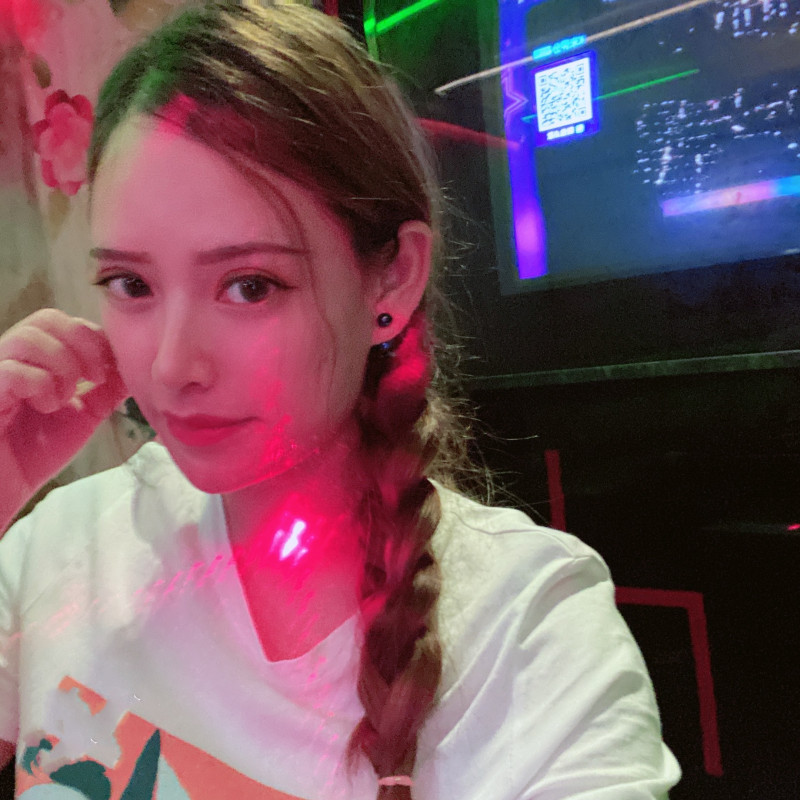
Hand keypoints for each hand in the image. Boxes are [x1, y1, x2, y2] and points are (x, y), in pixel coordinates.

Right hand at [0, 309, 127, 530]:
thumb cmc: (30, 456)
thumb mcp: (81, 417)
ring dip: (62, 366)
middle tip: (95, 378)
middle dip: (84, 345)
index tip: (111, 369)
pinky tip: (48, 407)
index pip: (64, 323)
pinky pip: (12, 370)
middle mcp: (7, 358)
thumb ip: (105, 390)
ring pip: (30, 337)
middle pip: (47, 318)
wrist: (0, 494)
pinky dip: (41, 385)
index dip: (94, 339)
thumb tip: (133, 366)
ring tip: (66, 397)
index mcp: (31, 359)